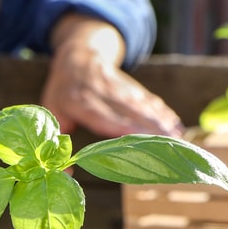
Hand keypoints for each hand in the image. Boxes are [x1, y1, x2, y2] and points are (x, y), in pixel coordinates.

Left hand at [42, 14, 183, 137]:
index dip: (121, 126)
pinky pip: (148, 99)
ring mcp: (118, 87)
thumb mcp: (50, 112)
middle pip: (128, 111)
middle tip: (168, 143)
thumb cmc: (62, 93)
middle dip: (148, 127)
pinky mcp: (131, 86)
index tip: (139, 138)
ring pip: (141, 105)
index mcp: (79, 101)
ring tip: (177, 137)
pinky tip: (176, 125)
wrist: (78, 56)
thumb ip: (56, 139)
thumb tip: (66, 172)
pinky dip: (163, 112)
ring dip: (160, 121)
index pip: (102, 116)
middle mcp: (101, 92)